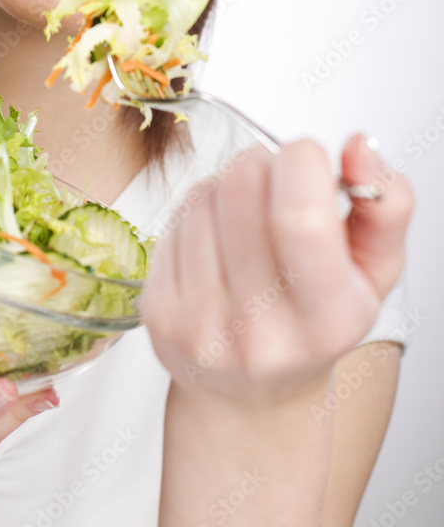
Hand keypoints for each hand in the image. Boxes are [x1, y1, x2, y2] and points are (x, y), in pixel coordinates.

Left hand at [141, 134, 413, 408]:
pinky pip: (175, 216)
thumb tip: (358, 148)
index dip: (302, 161)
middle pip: (242, 187)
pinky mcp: (158, 312)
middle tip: (278, 187)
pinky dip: (200, 211)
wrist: (253, 395)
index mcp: (326, 321)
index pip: (300, 215)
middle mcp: (260, 331)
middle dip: (265, 164)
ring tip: (250, 222)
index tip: (310, 161)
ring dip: (230, 187)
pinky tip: (219, 241)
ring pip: (206, 194)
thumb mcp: (373, 272)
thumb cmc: (314, 324)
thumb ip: (385, 205)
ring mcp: (200, 324)